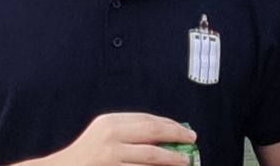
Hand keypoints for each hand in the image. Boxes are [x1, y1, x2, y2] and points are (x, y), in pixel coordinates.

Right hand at [34, 113, 195, 165]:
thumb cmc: (87, 154)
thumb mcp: (104, 134)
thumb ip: (130, 131)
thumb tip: (168, 133)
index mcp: (110, 122)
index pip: (148, 119)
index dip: (171, 124)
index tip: (185, 130)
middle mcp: (110, 136)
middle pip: (153, 132)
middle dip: (177, 135)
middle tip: (192, 140)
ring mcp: (110, 157)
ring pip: (151, 156)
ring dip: (172, 158)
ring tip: (184, 160)